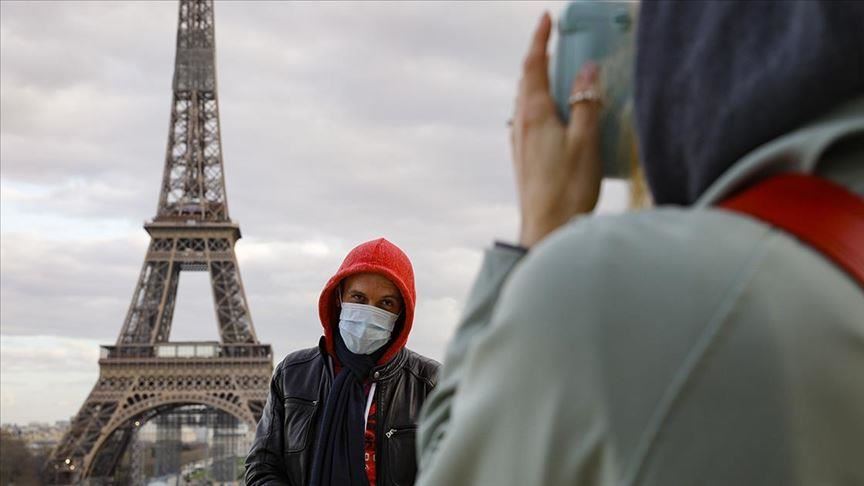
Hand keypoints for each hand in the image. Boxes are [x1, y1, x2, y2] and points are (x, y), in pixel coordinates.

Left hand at [511, 12, 601, 247]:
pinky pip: (529, 118)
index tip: (546, 19)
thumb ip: (587, 103)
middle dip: (539, 57)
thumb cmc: (568, 188)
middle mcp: (521, 124)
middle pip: (527, 81)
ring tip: (557, 71)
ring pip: (526, 100)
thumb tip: (587, 68)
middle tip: (555, 41)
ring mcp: (520, 142)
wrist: (545, 230)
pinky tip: (554, 113)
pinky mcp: (524, 157)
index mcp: (535, 114)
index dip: (540, 40)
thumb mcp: (586, 142)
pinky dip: (540, 103)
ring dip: (539, 80)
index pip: (534, 66)